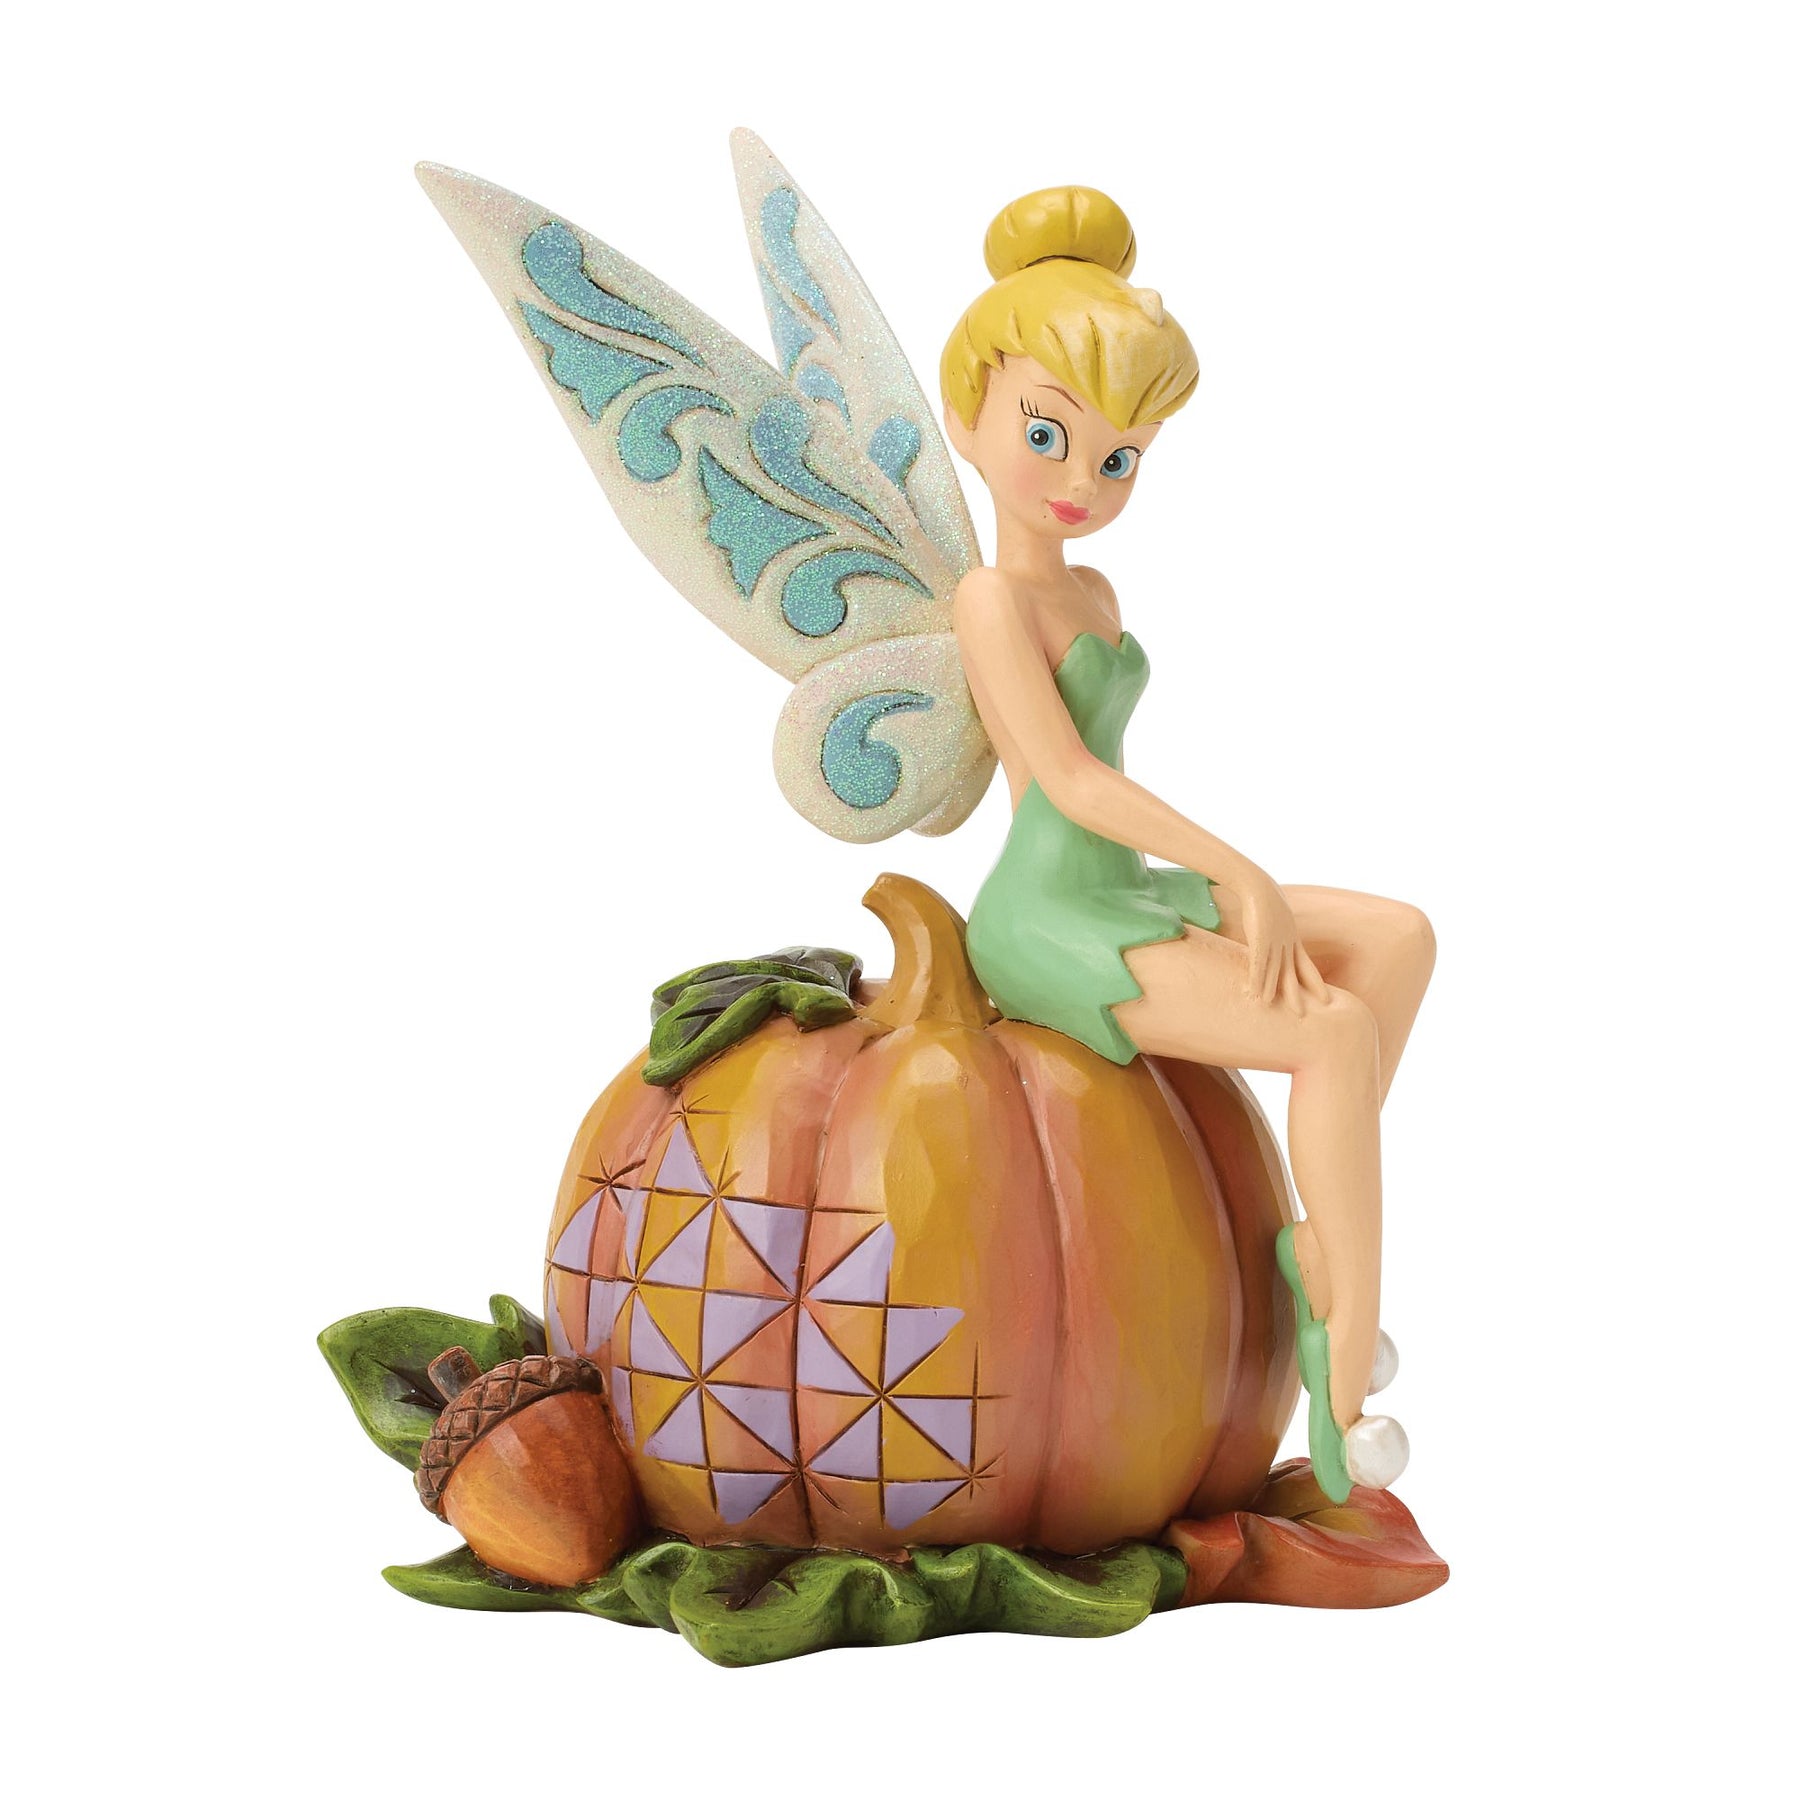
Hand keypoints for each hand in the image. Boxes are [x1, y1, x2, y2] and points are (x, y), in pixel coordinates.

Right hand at [1240, 876, 1329, 1013]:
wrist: (1258, 885)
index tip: (1325, 998)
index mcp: (1293, 937)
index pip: (1306, 964)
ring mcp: (1274, 941)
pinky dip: (1258, 980)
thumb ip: (1277, 927)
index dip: (1314, 981)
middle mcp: (1286, 942)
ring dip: (1274, 990)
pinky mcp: (1259, 940)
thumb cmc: (1265, 896)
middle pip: (1294, 972)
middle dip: (1299, 993)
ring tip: (1272, 1006)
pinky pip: (1259, 965)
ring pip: (1275, 971)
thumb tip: (1273, 932)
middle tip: (1303, 1013)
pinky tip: (1257, 993)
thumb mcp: (1276, 914)